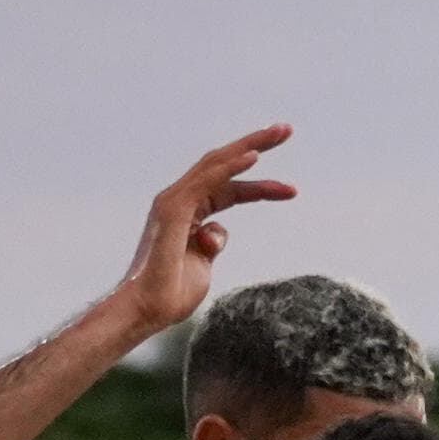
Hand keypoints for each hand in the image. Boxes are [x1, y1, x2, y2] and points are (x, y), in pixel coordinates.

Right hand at [121, 126, 296, 337]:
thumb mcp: (203, 266)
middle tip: (286, 129)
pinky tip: (254, 157)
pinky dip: (231, 166)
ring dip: (250, 145)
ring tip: (280, 132)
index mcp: (188, 213)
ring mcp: (174, 201)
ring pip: (216, 163)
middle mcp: (179, 200)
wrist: (146, 310)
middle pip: (223, 164)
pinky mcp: (174, 208)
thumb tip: (220, 230)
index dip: (261, 187)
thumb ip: (212, 243)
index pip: (230, 190)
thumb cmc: (170, 295)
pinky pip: (207, 180)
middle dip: (256, 144)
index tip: (292, 190)